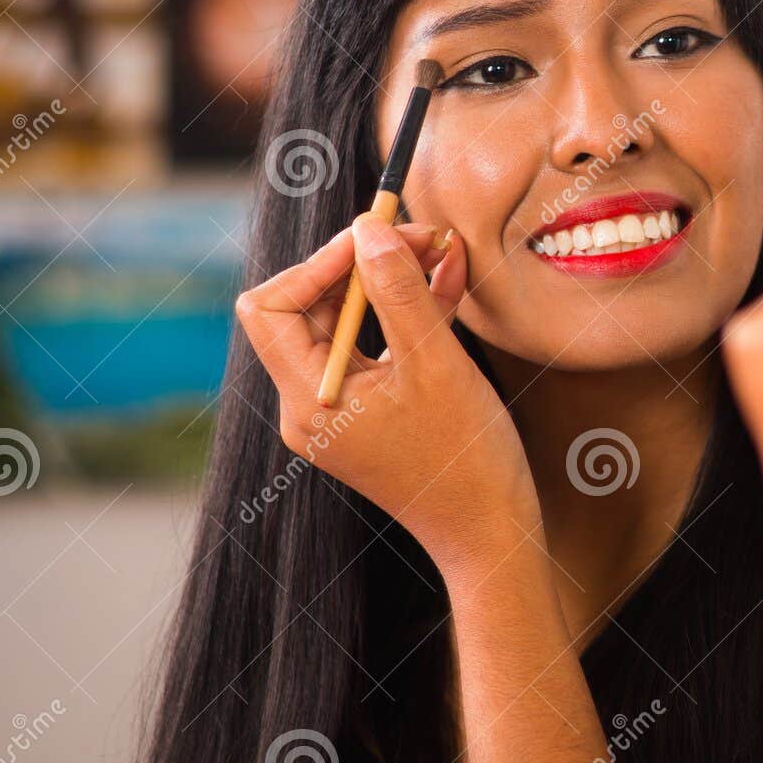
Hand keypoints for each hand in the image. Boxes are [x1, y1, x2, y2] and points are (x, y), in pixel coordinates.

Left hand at [233, 214, 540, 576]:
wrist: (490, 532)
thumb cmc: (464, 459)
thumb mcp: (435, 364)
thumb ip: (399, 292)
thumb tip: (369, 230)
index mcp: (309, 399)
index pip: (272, 305)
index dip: (318, 261)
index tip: (375, 236)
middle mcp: (309, 406)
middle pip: (308, 308)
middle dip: (362, 264)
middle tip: (420, 234)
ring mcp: (338, 411)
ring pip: (345, 324)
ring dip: (388, 283)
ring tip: (439, 250)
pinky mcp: (367, 413)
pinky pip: (373, 348)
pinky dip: (403, 315)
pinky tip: (445, 281)